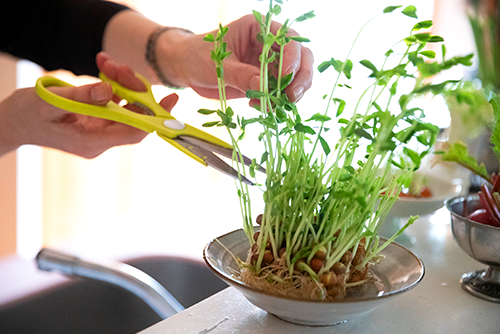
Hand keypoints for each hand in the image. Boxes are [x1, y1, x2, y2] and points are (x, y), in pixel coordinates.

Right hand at [0, 52, 178, 157]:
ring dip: (122, 83)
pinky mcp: (97, 121)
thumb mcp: (51, 102)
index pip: (133, 133)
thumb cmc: (27, 114)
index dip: (154, 118)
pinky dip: (113, 84)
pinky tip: (105, 68)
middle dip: (133, 90)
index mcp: (92, 142)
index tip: (170, 101)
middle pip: (132, 117)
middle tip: (121, 67)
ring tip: (108, 63)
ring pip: (125, 107)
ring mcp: (100, 131)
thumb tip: (110, 90)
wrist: (13, 122)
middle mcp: (101, 140)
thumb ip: (81, 97)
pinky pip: (114, 102)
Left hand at [157, 14, 313, 102]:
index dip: (293, 58)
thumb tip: (264, 89)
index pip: (288, 39)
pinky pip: (279, 93)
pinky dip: (275, 103)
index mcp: (259, 29)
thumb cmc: (198, 57)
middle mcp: (269, 45)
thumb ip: (242, 76)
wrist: (186, 69)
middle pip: (301, 57)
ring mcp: (269, 63)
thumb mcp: (219, 66)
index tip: (286, 78)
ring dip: (289, 94)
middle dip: (301, 78)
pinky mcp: (264, 81)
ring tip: (271, 106)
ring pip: (294, 78)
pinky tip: (259, 107)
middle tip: (291, 97)